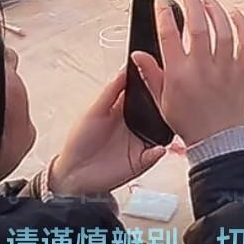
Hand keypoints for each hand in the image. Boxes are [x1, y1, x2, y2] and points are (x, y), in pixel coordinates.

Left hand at [50, 68, 166, 197]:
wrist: (74, 172)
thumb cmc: (80, 141)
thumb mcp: (94, 111)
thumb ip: (111, 92)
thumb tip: (125, 70)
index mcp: (124, 110)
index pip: (144, 93)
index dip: (152, 83)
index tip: (160, 72)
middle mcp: (135, 124)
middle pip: (156, 111)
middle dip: (164, 103)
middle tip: (169, 96)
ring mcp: (139, 142)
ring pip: (160, 131)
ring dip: (166, 126)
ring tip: (170, 120)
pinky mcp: (141, 160)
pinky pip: (155, 154)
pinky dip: (159, 151)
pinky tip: (158, 148)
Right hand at [132, 0, 243, 148]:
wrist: (217, 141)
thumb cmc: (190, 122)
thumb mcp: (162, 100)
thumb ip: (150, 74)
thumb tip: (138, 55)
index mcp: (179, 74)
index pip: (169, 34)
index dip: (164, 14)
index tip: (162, 2)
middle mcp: (202, 68)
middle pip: (198, 25)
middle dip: (192, 3)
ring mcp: (225, 68)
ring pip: (223, 30)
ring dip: (215, 11)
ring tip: (208, 1)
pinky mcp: (242, 72)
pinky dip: (242, 25)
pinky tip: (235, 14)